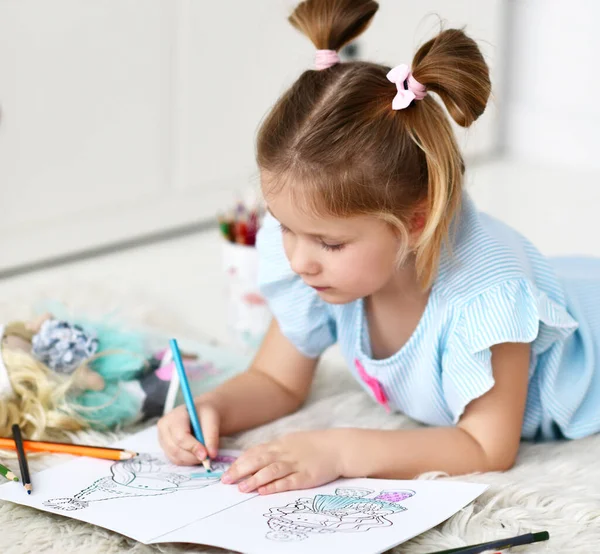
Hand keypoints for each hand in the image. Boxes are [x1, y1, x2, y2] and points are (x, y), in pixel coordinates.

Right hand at [157, 400, 219, 464]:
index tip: (206, 454)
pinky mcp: (165, 448)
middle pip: (175, 449)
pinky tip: (197, 454)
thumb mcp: (212, 419)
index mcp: (174, 416)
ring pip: (175, 457)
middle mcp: (165, 428)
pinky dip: (188, 461)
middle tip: (207, 457)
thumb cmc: (204, 414)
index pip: (180, 436)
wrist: (199, 414)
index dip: (193, 447)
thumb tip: (211, 454)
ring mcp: (163, 439)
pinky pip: (176, 460)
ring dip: (192, 460)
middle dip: (193, 456)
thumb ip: (211, 436)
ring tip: (204, 454)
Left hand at [221, 430, 344, 494]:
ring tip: (242, 488)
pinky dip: (275, 486)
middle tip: (226, 480)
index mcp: (280, 444)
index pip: (255, 451)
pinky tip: (264, 491)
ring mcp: (296, 464)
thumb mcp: (291, 441)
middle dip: (240, 470)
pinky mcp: (306, 476)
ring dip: (254, 479)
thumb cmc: (314, 445)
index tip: (228, 471)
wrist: (338, 447)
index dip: (240, 461)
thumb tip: (255, 457)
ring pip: (271, 470)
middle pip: (258, 460)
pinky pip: (288, 481)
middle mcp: (285, 453)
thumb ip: (274, 449)